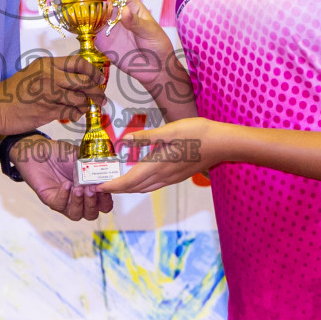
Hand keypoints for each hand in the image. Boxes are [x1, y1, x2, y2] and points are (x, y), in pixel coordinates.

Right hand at [0, 54, 105, 133]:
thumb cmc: (12, 93)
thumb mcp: (32, 73)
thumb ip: (54, 74)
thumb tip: (77, 80)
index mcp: (46, 64)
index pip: (79, 63)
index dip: (93, 71)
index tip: (99, 78)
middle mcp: (50, 76)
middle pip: (84, 81)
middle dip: (97, 91)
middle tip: (101, 97)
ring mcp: (49, 94)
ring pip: (80, 99)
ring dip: (87, 105)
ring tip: (87, 107)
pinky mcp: (48, 111)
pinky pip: (71, 112)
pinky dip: (76, 114)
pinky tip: (74, 114)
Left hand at [13, 136, 113, 220]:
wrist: (38, 150)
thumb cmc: (60, 153)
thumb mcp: (81, 156)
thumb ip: (94, 162)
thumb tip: (109, 166)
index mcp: (89, 189)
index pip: (103, 204)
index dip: (106, 200)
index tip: (105, 187)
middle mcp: (78, 198)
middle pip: (91, 214)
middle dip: (93, 203)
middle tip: (91, 189)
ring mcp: (64, 200)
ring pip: (76, 214)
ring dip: (80, 203)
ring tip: (78, 188)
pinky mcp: (51, 199)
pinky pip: (60, 205)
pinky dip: (64, 196)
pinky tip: (66, 184)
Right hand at [85, 0, 174, 78]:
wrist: (154, 68)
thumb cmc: (157, 45)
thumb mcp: (150, 32)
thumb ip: (136, 22)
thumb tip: (123, 10)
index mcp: (130, 5)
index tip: (107, 0)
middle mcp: (116, 13)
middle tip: (90, 6)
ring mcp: (107, 26)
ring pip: (90, 11)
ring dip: (82, 9)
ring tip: (76, 11)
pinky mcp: (101, 40)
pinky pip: (87, 30)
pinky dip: (79, 25)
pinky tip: (72, 23)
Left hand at [87, 117, 225, 194]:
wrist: (222, 144)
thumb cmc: (197, 133)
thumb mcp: (169, 131)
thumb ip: (145, 137)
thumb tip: (124, 141)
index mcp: (158, 165)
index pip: (129, 181)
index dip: (112, 186)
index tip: (98, 187)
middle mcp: (163, 176)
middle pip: (135, 188)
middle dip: (117, 189)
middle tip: (101, 186)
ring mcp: (172, 178)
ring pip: (145, 188)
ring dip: (129, 188)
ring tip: (116, 184)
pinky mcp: (178, 175)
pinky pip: (154, 185)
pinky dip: (141, 184)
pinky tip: (140, 177)